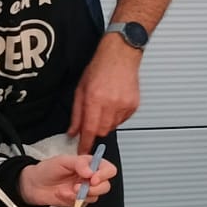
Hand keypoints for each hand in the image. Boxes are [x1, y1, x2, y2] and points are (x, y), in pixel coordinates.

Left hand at [20, 152, 116, 206]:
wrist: (33, 185)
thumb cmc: (47, 169)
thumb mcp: (63, 161)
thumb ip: (79, 164)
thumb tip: (91, 172)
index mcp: (89, 165)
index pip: (108, 169)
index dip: (104, 175)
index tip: (93, 178)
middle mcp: (89, 178)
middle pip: (106, 186)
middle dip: (94, 188)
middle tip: (79, 187)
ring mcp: (84, 191)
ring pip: (95, 197)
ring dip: (82, 195)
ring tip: (68, 190)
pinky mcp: (77, 202)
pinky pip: (83, 205)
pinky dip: (73, 201)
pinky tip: (63, 195)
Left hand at [69, 36, 142, 153]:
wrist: (121, 56)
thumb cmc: (100, 67)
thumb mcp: (81, 89)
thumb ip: (76, 113)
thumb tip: (73, 131)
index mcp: (95, 99)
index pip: (89, 130)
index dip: (85, 144)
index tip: (82, 151)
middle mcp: (111, 103)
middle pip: (101, 131)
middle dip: (94, 129)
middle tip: (93, 116)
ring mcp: (124, 105)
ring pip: (112, 127)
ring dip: (106, 122)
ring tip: (105, 105)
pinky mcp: (133, 106)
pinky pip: (122, 120)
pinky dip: (116, 117)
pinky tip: (114, 103)